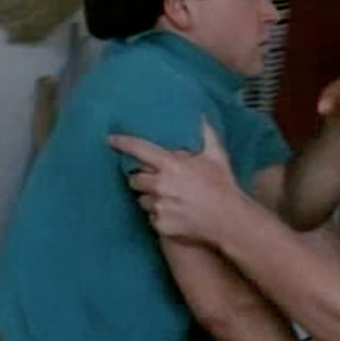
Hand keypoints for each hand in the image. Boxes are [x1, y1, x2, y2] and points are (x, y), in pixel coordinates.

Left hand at [107, 119, 238, 242]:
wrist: (228, 220)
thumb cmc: (222, 186)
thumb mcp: (216, 156)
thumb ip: (206, 134)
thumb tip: (200, 116)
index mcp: (171, 165)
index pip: (139, 149)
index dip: (122, 143)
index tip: (111, 140)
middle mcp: (160, 185)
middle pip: (134, 179)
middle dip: (141, 178)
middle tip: (155, 178)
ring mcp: (159, 206)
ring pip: (141, 199)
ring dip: (150, 197)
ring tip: (167, 197)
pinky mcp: (160, 224)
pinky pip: (150, 216)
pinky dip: (158, 214)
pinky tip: (172, 211)